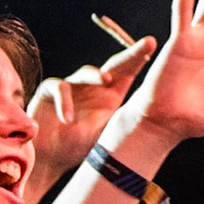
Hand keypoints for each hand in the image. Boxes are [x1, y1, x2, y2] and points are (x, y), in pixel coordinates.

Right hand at [24, 36, 157, 203]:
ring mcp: (72, 86)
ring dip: (95, 75)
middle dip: (130, 54)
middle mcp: (93, 86)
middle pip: (113, 66)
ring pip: (85, 73)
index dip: (139, 59)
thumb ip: (122, 124)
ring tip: (106, 80)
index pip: (128, 73)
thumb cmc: (79, 146)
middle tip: (148, 44)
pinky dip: (64, 103)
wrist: (50, 159)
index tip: (154, 45)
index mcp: (110, 95)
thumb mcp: (106, 136)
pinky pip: (59, 88)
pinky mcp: (49, 91)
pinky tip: (68, 119)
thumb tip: (153, 119)